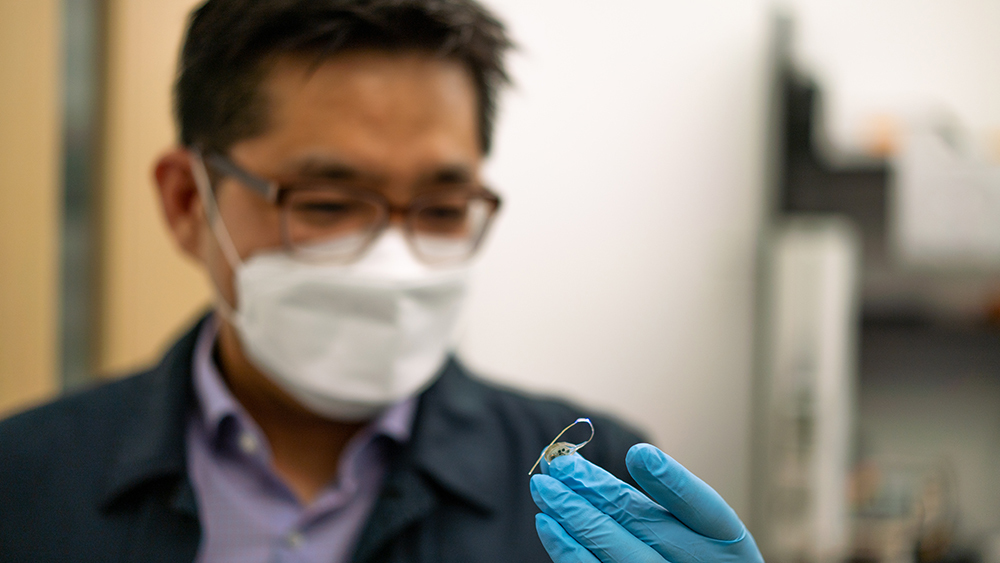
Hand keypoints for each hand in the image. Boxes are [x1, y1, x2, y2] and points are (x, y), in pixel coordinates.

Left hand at [530, 443, 762, 562]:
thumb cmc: (695, 556)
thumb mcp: (700, 527)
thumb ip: (666, 492)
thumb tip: (624, 456)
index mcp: (726, 542)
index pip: (702, 508)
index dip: (672, 481)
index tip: (638, 453)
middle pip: (645, 523)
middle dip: (597, 489)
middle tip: (560, 463)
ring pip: (614, 550)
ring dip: (573, 515)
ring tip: (544, 486)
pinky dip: (568, 550)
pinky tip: (548, 524)